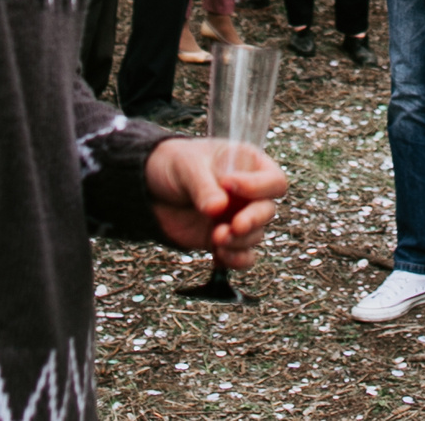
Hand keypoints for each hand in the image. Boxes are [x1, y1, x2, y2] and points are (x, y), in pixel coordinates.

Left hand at [146, 138, 286, 267]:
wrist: (151, 189)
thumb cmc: (175, 164)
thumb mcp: (187, 166)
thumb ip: (203, 186)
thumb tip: (218, 208)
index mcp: (248, 166)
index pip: (273, 180)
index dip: (258, 186)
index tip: (228, 184)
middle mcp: (248, 194)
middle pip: (268, 210)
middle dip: (253, 220)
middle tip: (235, 225)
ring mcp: (237, 218)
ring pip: (256, 235)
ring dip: (239, 241)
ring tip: (216, 238)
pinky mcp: (224, 240)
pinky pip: (242, 256)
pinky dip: (235, 259)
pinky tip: (218, 255)